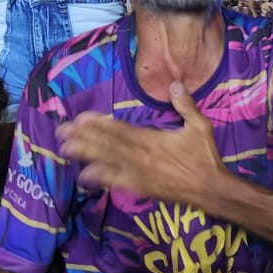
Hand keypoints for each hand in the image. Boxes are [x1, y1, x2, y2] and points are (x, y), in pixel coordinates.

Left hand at [57, 82, 224, 203]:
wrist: (210, 189)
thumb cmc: (205, 157)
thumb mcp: (200, 126)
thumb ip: (186, 105)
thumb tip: (175, 84)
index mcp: (152, 139)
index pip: (120, 130)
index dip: (98, 124)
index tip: (81, 117)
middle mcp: (141, 156)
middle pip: (107, 145)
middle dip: (83, 137)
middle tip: (62, 131)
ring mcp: (139, 173)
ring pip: (107, 162)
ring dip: (85, 155)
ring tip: (65, 148)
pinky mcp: (141, 188)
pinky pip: (117, 182)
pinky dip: (100, 179)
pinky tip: (84, 176)